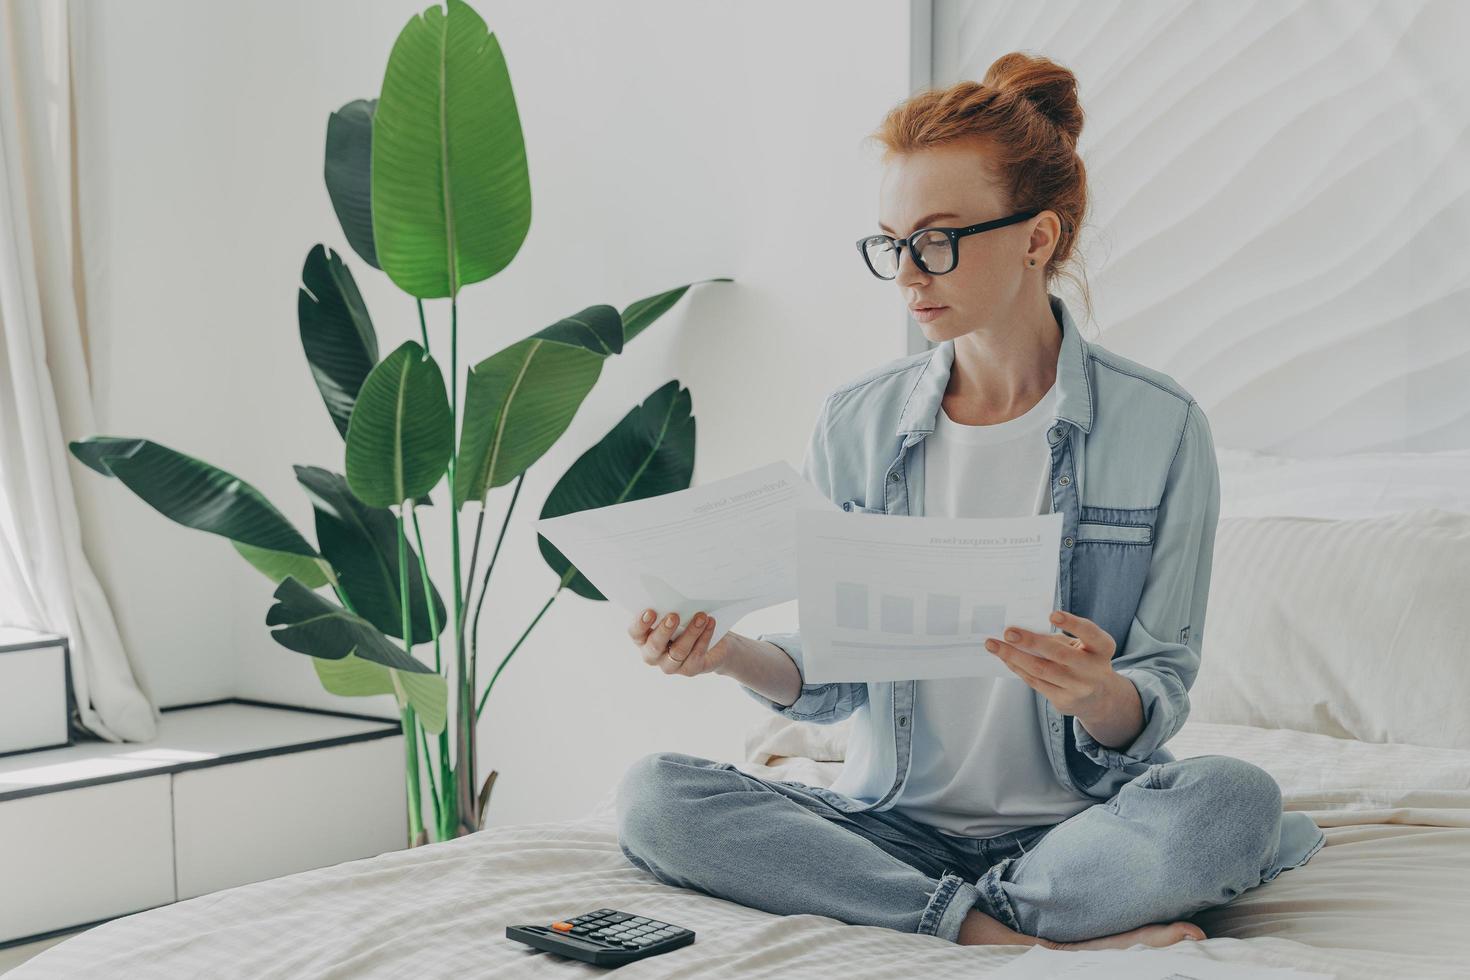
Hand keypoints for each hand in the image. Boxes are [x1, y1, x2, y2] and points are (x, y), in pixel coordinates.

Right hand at [628, 608, 730, 676]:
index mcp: (643, 638)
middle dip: (664, 630)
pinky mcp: (689, 670)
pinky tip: (710, 624)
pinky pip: (696, 655)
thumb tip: (675, 595)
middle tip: (674, 616)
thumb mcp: (676, 614)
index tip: (650, 611)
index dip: (640, 623)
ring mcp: (670, 665)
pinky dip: (704, 637)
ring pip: (678, 651)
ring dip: (691, 632)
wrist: (712, 645)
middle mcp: (653, 654)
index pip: (635, 632)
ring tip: (701, 616)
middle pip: (655, 645)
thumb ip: (669, 609)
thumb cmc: (685, 623)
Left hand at [984, 609, 1119, 715]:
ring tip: (993, 644)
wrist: (1099, 698)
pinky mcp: (1063, 701)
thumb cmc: (1084, 660)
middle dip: (1030, 641)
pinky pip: (1035, 681)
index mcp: (1102, 648)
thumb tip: (1021, 633)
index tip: (1052, 614)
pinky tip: (1004, 657)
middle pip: (1059, 654)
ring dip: (1013, 656)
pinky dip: (1017, 667)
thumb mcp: (1082, 646)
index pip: (1090, 633)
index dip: (1072, 624)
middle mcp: (1093, 670)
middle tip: (1008, 632)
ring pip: (1040, 670)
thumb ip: (1059, 638)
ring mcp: (1078, 688)